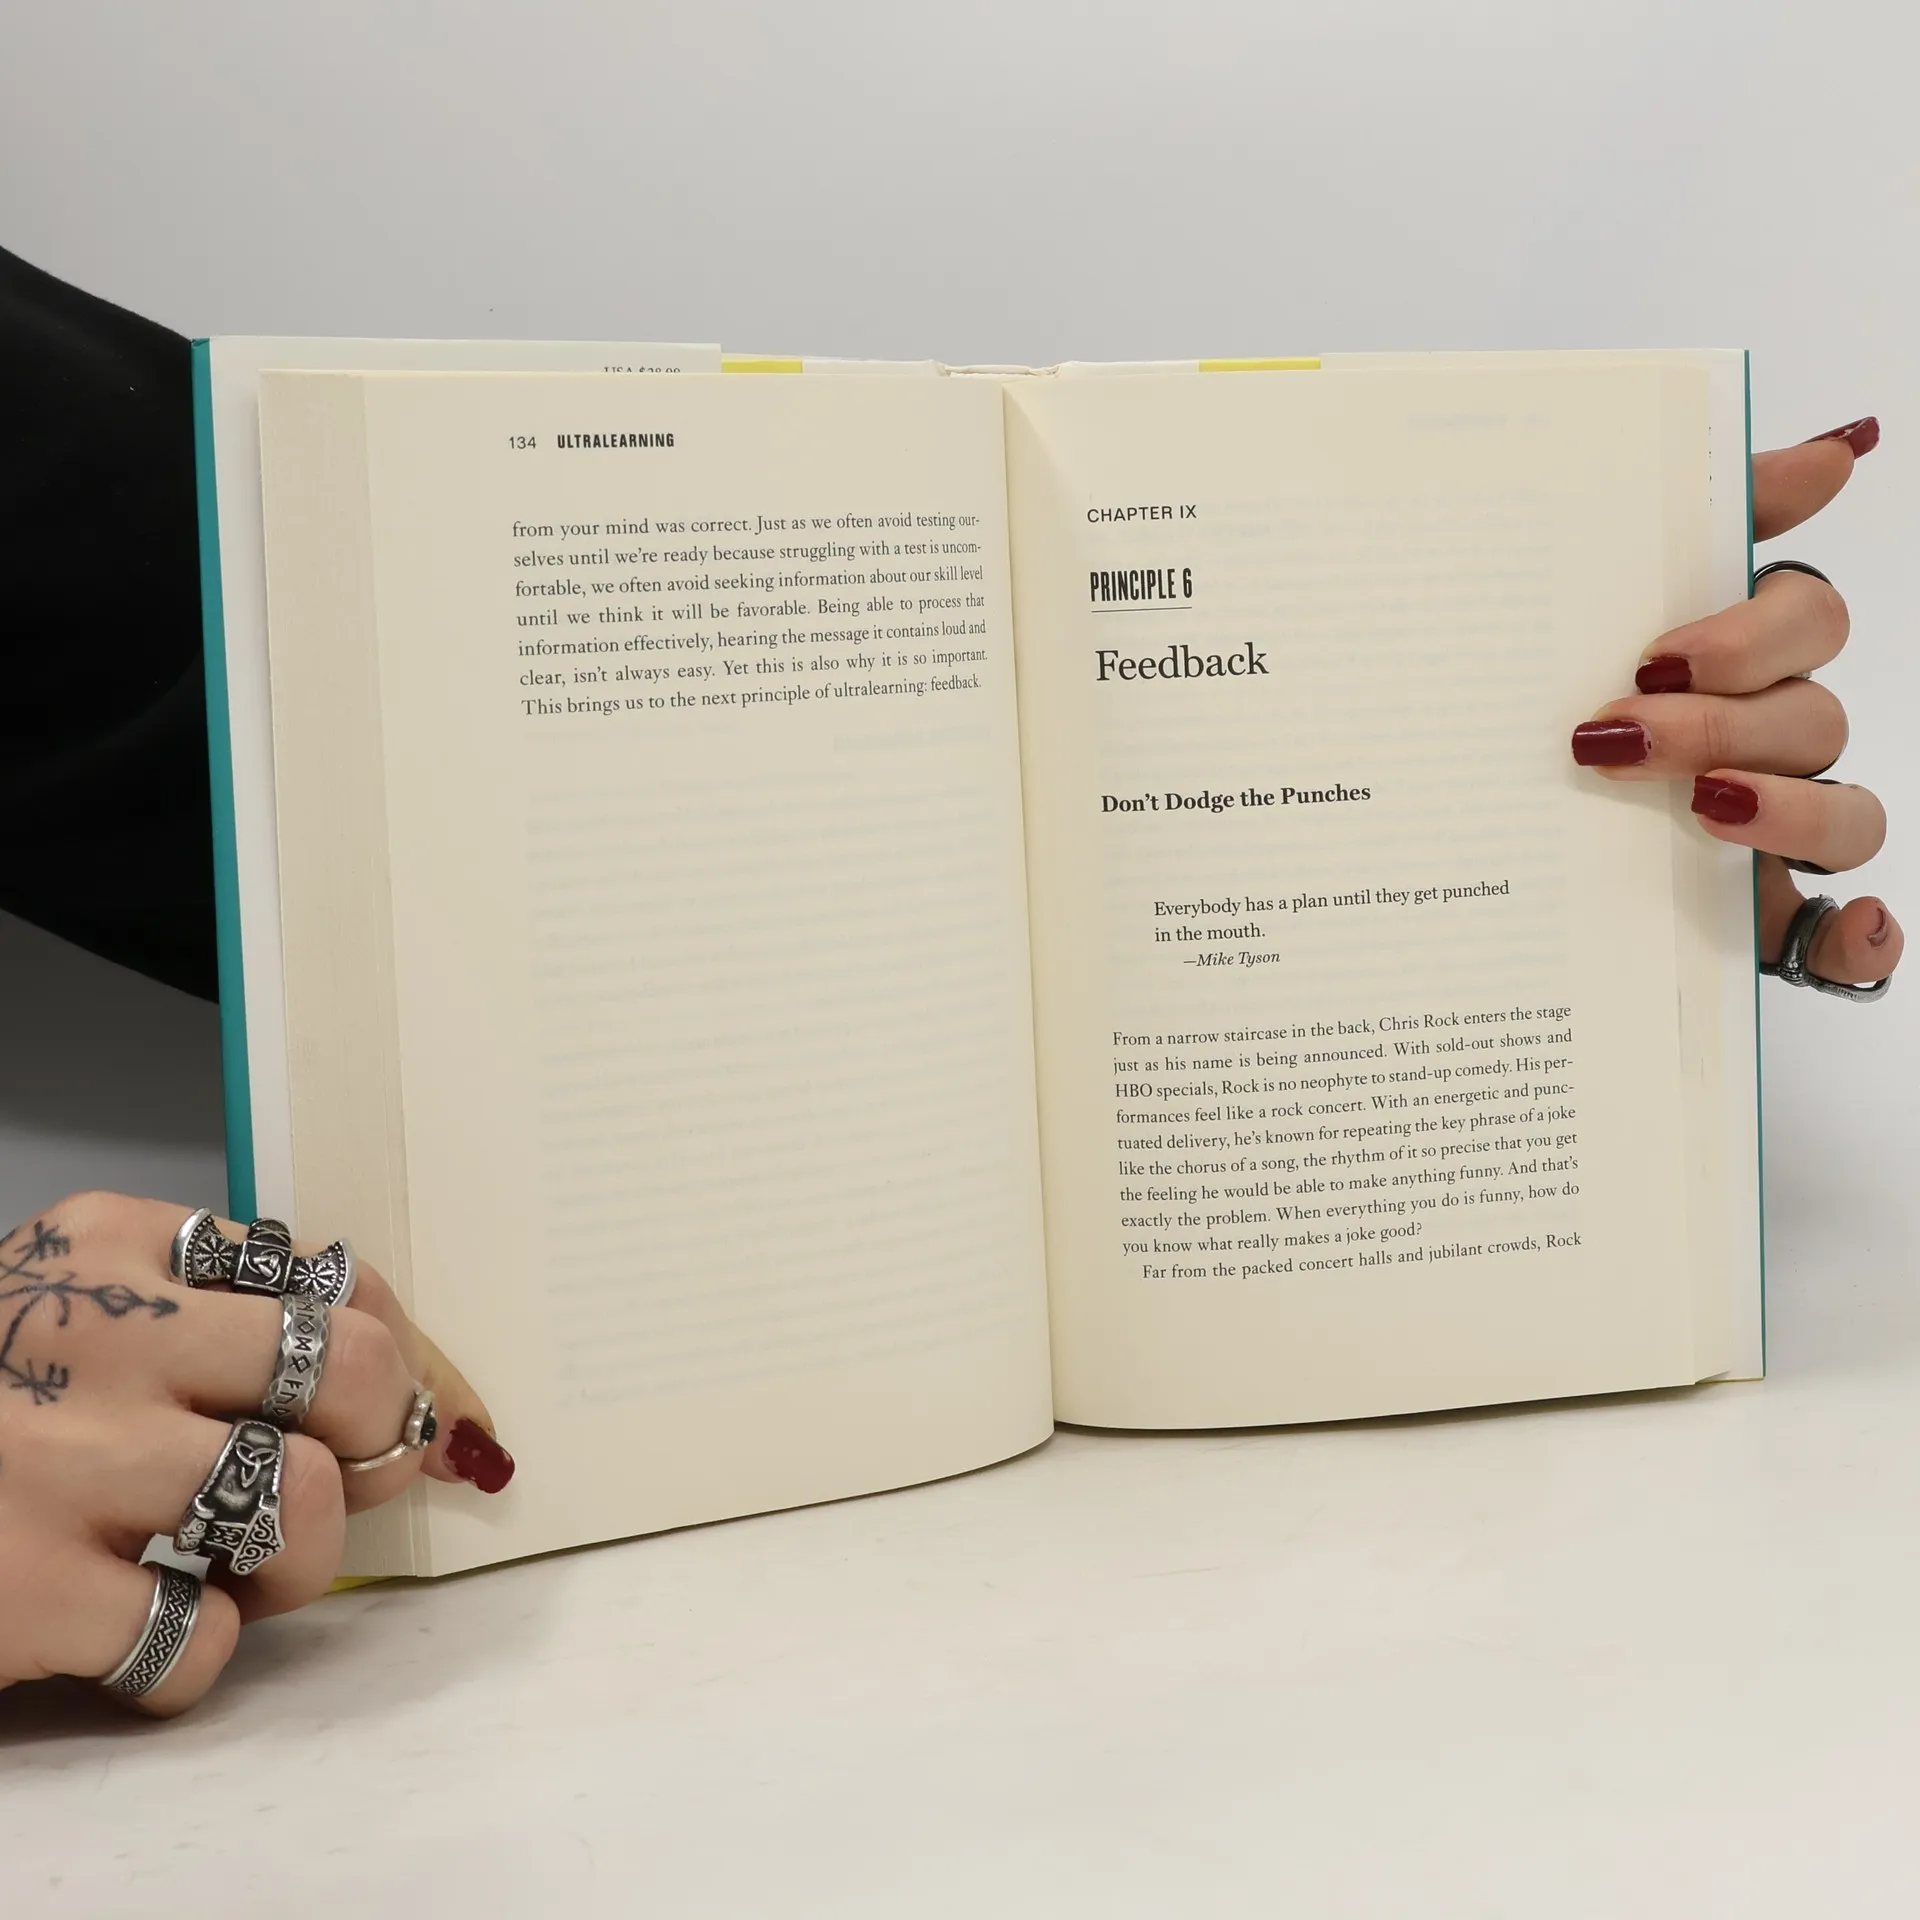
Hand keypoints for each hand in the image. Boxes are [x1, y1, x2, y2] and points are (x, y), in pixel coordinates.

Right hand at [0, 1193, 513, 1716]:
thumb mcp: (63, 1300)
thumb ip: (203, 1307)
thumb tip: (399, 1374)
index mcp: (111, 1245)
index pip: (330, 1280)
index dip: (398, 1352)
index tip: (405, 1405)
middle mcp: (97, 1333)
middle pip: (350, 1370)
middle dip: (381, 1436)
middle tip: (343, 1480)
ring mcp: (59, 1462)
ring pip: (300, 1505)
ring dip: (296, 1561)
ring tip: (233, 1567)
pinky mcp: (22, 1590)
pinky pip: (198, 1640)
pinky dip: (192, 1655)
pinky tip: (136, 1631)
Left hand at [1570, 416, 1899, 990]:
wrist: (1478, 832)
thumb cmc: (1549, 702)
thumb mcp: (1586, 609)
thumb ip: (1701, 516)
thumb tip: (1845, 442)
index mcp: (1740, 657)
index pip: (1805, 614)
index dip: (1748, 632)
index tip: (1654, 654)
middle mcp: (1773, 737)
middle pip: (1813, 713)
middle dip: (1723, 720)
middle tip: (1617, 731)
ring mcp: (1778, 828)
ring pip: (1849, 810)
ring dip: (1786, 810)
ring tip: (1702, 810)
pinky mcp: (1767, 915)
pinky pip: (1847, 931)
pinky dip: (1858, 935)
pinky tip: (1846, 929)